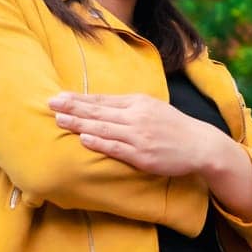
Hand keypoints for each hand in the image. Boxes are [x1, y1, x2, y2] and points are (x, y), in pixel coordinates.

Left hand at [48, 91, 215, 177]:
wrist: (200, 144)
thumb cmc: (172, 127)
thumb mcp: (151, 108)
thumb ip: (127, 107)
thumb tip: (99, 106)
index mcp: (137, 102)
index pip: (101, 100)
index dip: (78, 98)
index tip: (58, 96)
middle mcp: (136, 116)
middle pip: (99, 111)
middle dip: (73, 107)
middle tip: (51, 104)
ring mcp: (139, 135)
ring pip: (104, 128)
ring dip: (81, 123)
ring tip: (61, 120)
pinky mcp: (143, 155)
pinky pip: (117, 147)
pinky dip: (100, 142)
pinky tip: (85, 139)